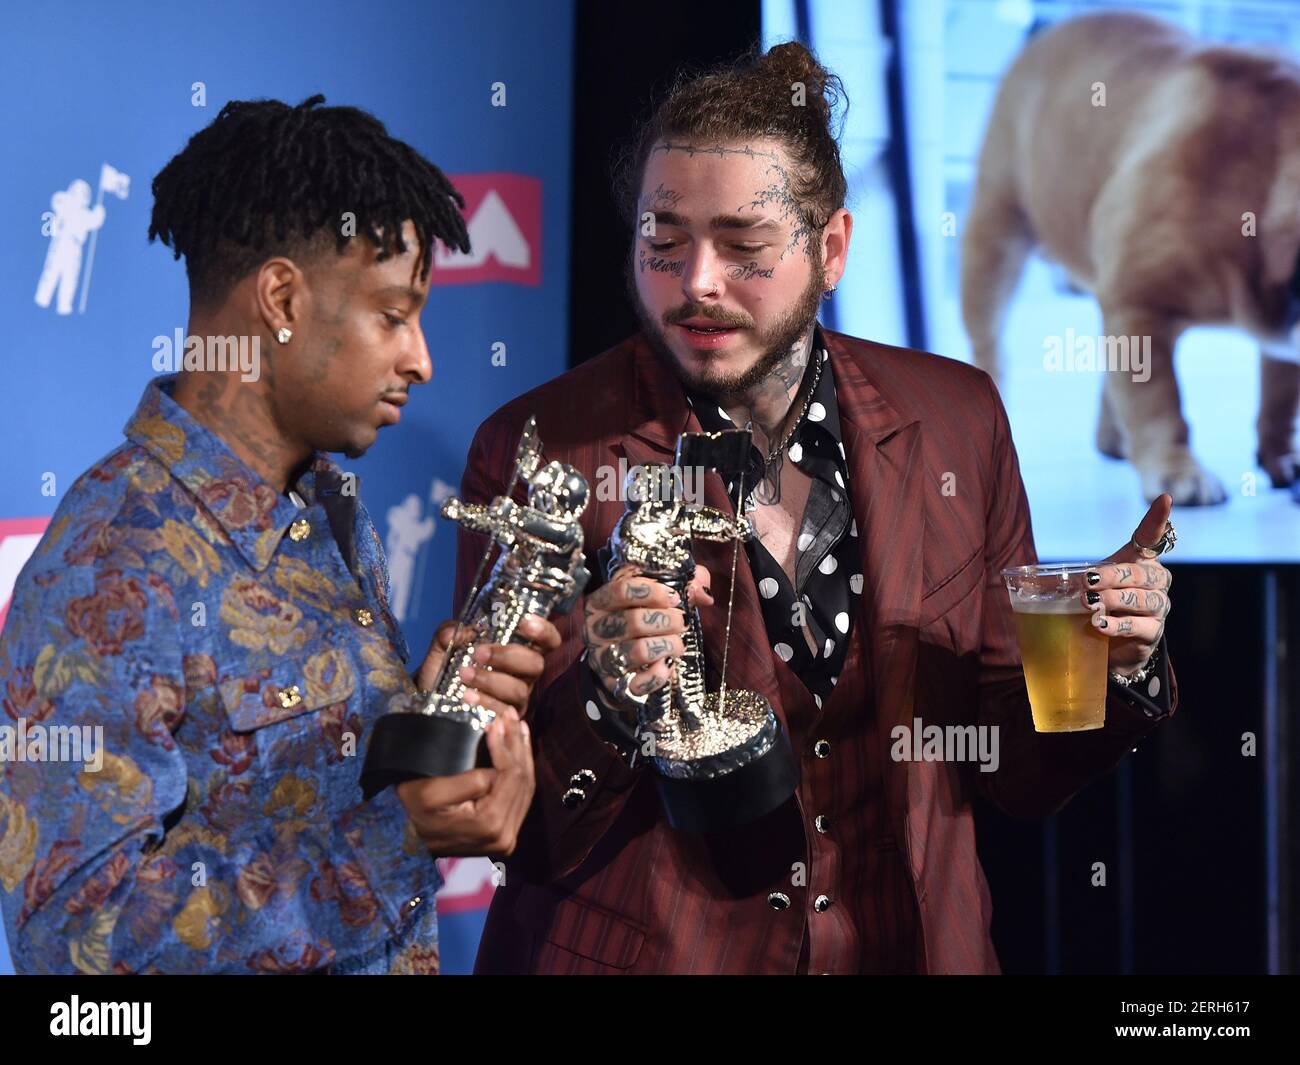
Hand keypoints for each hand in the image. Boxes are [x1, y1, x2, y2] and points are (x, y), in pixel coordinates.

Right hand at [395, 708, 533, 856]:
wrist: (408, 835)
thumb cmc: (415, 808)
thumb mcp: (430, 793)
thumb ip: (467, 783)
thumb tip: (496, 772)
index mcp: (489, 824)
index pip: (510, 776)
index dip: (506, 745)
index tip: (497, 720)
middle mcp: (504, 836)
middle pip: (522, 780)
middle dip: (517, 744)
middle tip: (510, 715)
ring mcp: (506, 838)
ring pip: (526, 787)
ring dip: (522, 754)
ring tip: (518, 725)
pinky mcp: (505, 833)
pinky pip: (521, 796)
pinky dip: (521, 769)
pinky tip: (518, 748)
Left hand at [413, 615, 561, 712]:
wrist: (428, 700)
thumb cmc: (445, 668)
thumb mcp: (442, 646)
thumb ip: (447, 634)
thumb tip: (458, 631)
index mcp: (517, 650)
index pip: (546, 641)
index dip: (544, 631)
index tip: (524, 622)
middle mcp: (522, 674)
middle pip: (536, 664)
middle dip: (509, 656)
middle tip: (479, 653)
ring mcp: (515, 698)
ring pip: (519, 690)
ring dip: (492, 681)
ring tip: (465, 675)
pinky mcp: (505, 720)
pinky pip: (504, 713)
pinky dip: (487, 704)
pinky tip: (468, 698)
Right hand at [582, 563, 714, 706]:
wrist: (629, 659)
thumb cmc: (645, 617)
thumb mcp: (660, 594)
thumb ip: (685, 583)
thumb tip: (702, 594)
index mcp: (601, 601)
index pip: (621, 590)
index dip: (653, 592)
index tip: (675, 598)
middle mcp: (596, 628)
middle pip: (633, 621)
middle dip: (668, 621)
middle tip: (681, 622)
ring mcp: (602, 657)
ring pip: (639, 651)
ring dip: (668, 646)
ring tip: (678, 644)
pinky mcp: (614, 683)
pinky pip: (638, 683)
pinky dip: (659, 675)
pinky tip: (667, 665)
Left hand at [1082, 493, 1173, 676]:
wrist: (1108, 645)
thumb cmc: (1097, 604)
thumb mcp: (1084, 584)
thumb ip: (1065, 575)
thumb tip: (1020, 577)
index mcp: (1140, 561)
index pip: (1151, 537)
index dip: (1157, 519)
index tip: (1165, 498)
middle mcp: (1156, 581)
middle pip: (1140, 573)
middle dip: (1111, 576)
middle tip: (1087, 582)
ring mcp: (1158, 607)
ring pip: (1142, 599)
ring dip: (1114, 600)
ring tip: (1090, 604)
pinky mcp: (1152, 633)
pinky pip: (1140, 626)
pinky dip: (1118, 625)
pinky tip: (1100, 624)